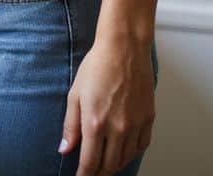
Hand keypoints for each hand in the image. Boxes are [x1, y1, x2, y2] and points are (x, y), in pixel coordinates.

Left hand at [59, 36, 155, 175]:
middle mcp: (117, 128)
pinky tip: (124, 152)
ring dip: (115, 165)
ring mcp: (135, 124)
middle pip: (109, 165)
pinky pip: (142, 146)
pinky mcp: (148, 118)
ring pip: (126, 158)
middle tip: (92, 173)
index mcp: (95, 123)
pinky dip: (132, 153)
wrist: (124, 48)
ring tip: (106, 165)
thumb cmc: (97, 66)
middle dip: (99, 173)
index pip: (89, 162)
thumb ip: (70, 126)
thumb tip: (65, 149)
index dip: (84, 175)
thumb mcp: (74, 95)